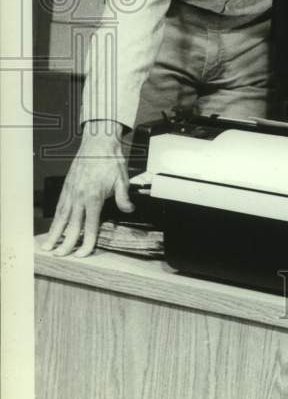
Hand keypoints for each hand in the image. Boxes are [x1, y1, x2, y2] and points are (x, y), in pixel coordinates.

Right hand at [40, 121, 133, 256]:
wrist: (98, 142)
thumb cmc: (111, 159)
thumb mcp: (123, 178)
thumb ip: (123, 197)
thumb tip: (129, 210)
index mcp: (94, 197)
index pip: (90, 225)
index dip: (87, 241)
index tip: (82, 254)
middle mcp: (79, 196)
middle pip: (72, 225)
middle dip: (66, 243)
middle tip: (61, 256)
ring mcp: (71, 191)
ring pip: (61, 217)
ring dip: (55, 233)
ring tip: (48, 247)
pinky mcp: (67, 186)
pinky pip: (59, 206)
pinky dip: (55, 218)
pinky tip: (54, 226)